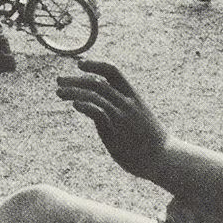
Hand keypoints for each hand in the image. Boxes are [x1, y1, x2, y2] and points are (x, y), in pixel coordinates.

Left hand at [56, 59, 168, 178]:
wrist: (163, 157)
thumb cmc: (150, 139)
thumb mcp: (137, 117)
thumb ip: (119, 109)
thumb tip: (99, 109)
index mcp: (132, 96)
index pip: (112, 71)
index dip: (95, 65)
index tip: (79, 64)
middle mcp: (126, 102)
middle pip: (97, 82)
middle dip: (75, 79)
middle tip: (58, 80)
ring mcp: (121, 116)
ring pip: (94, 95)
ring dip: (73, 92)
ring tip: (59, 92)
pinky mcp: (115, 131)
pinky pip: (98, 113)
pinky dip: (85, 106)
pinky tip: (75, 105)